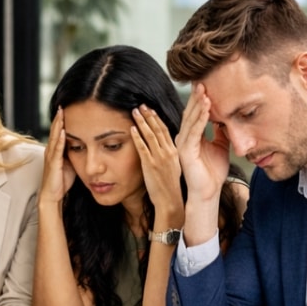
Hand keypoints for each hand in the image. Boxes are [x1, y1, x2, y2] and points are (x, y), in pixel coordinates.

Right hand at [39, 108, 76, 206]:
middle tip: (62, 105)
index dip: (61, 120)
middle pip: (55, 131)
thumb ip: (75, 152)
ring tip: (61, 113)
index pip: (59, 131)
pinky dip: (59, 140)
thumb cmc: (62, 180)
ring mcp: (51, 156)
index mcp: (55, 150)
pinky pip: (56, 150)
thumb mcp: (71, 163)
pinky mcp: (53, 164)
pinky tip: (63, 132)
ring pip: (55, 137)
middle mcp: (51, 151)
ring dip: (58, 125)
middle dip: (59, 118)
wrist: (52, 195)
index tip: (67, 108)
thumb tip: (87, 144)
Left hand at [130, 105, 183, 219]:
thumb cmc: (168, 186)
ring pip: (150, 135)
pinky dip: (137, 137)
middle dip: (149, 115)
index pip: (165, 130)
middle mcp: (168, 152)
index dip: (157, 119)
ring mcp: (159, 158)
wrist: (170, 200)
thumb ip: (166, 155)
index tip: (151, 109)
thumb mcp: (171, 167)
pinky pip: (142, 148)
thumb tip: (159, 146)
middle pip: (158, 129)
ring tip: (134, 112)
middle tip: (141, 105)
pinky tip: (132, 129)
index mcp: (174, 152)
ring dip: (142, 122)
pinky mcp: (150, 165)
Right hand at [175, 83, 229, 202]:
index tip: (205, 84)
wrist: (208, 192)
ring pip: (191, 120)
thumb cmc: (213, 172)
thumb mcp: (221, 146)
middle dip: (196, 97)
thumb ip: (221, 132)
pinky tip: (206, 108)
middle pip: (190, 113)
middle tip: (201, 80)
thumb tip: (226, 119)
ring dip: (198, 105)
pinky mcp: (186, 151)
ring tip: (204, 90)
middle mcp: (184, 138)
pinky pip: (194, 131)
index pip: (195, 114)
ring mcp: (184, 144)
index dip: (199, 99)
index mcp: (191, 137)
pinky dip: (200, 119)